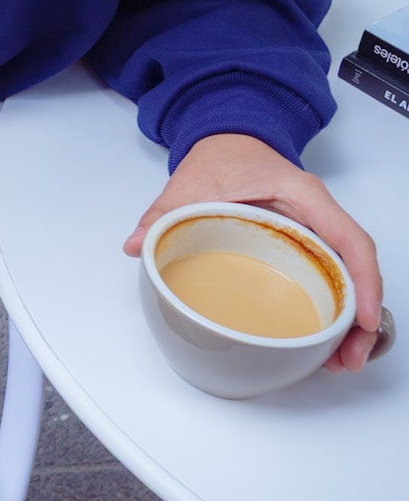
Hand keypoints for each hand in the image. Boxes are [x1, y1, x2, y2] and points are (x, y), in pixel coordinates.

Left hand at [123, 133, 382, 371]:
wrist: (227, 138)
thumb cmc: (223, 155)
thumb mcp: (192, 182)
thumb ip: (165, 213)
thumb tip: (138, 245)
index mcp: (303, 195)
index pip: (349, 239)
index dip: (362, 281)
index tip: (360, 320)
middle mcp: (319, 214)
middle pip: (356, 268)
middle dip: (359, 316)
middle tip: (347, 359)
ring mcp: (315, 230)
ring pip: (347, 278)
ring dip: (348, 321)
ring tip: (339, 362)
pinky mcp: (305, 245)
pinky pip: (329, 278)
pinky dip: (331, 309)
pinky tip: (322, 341)